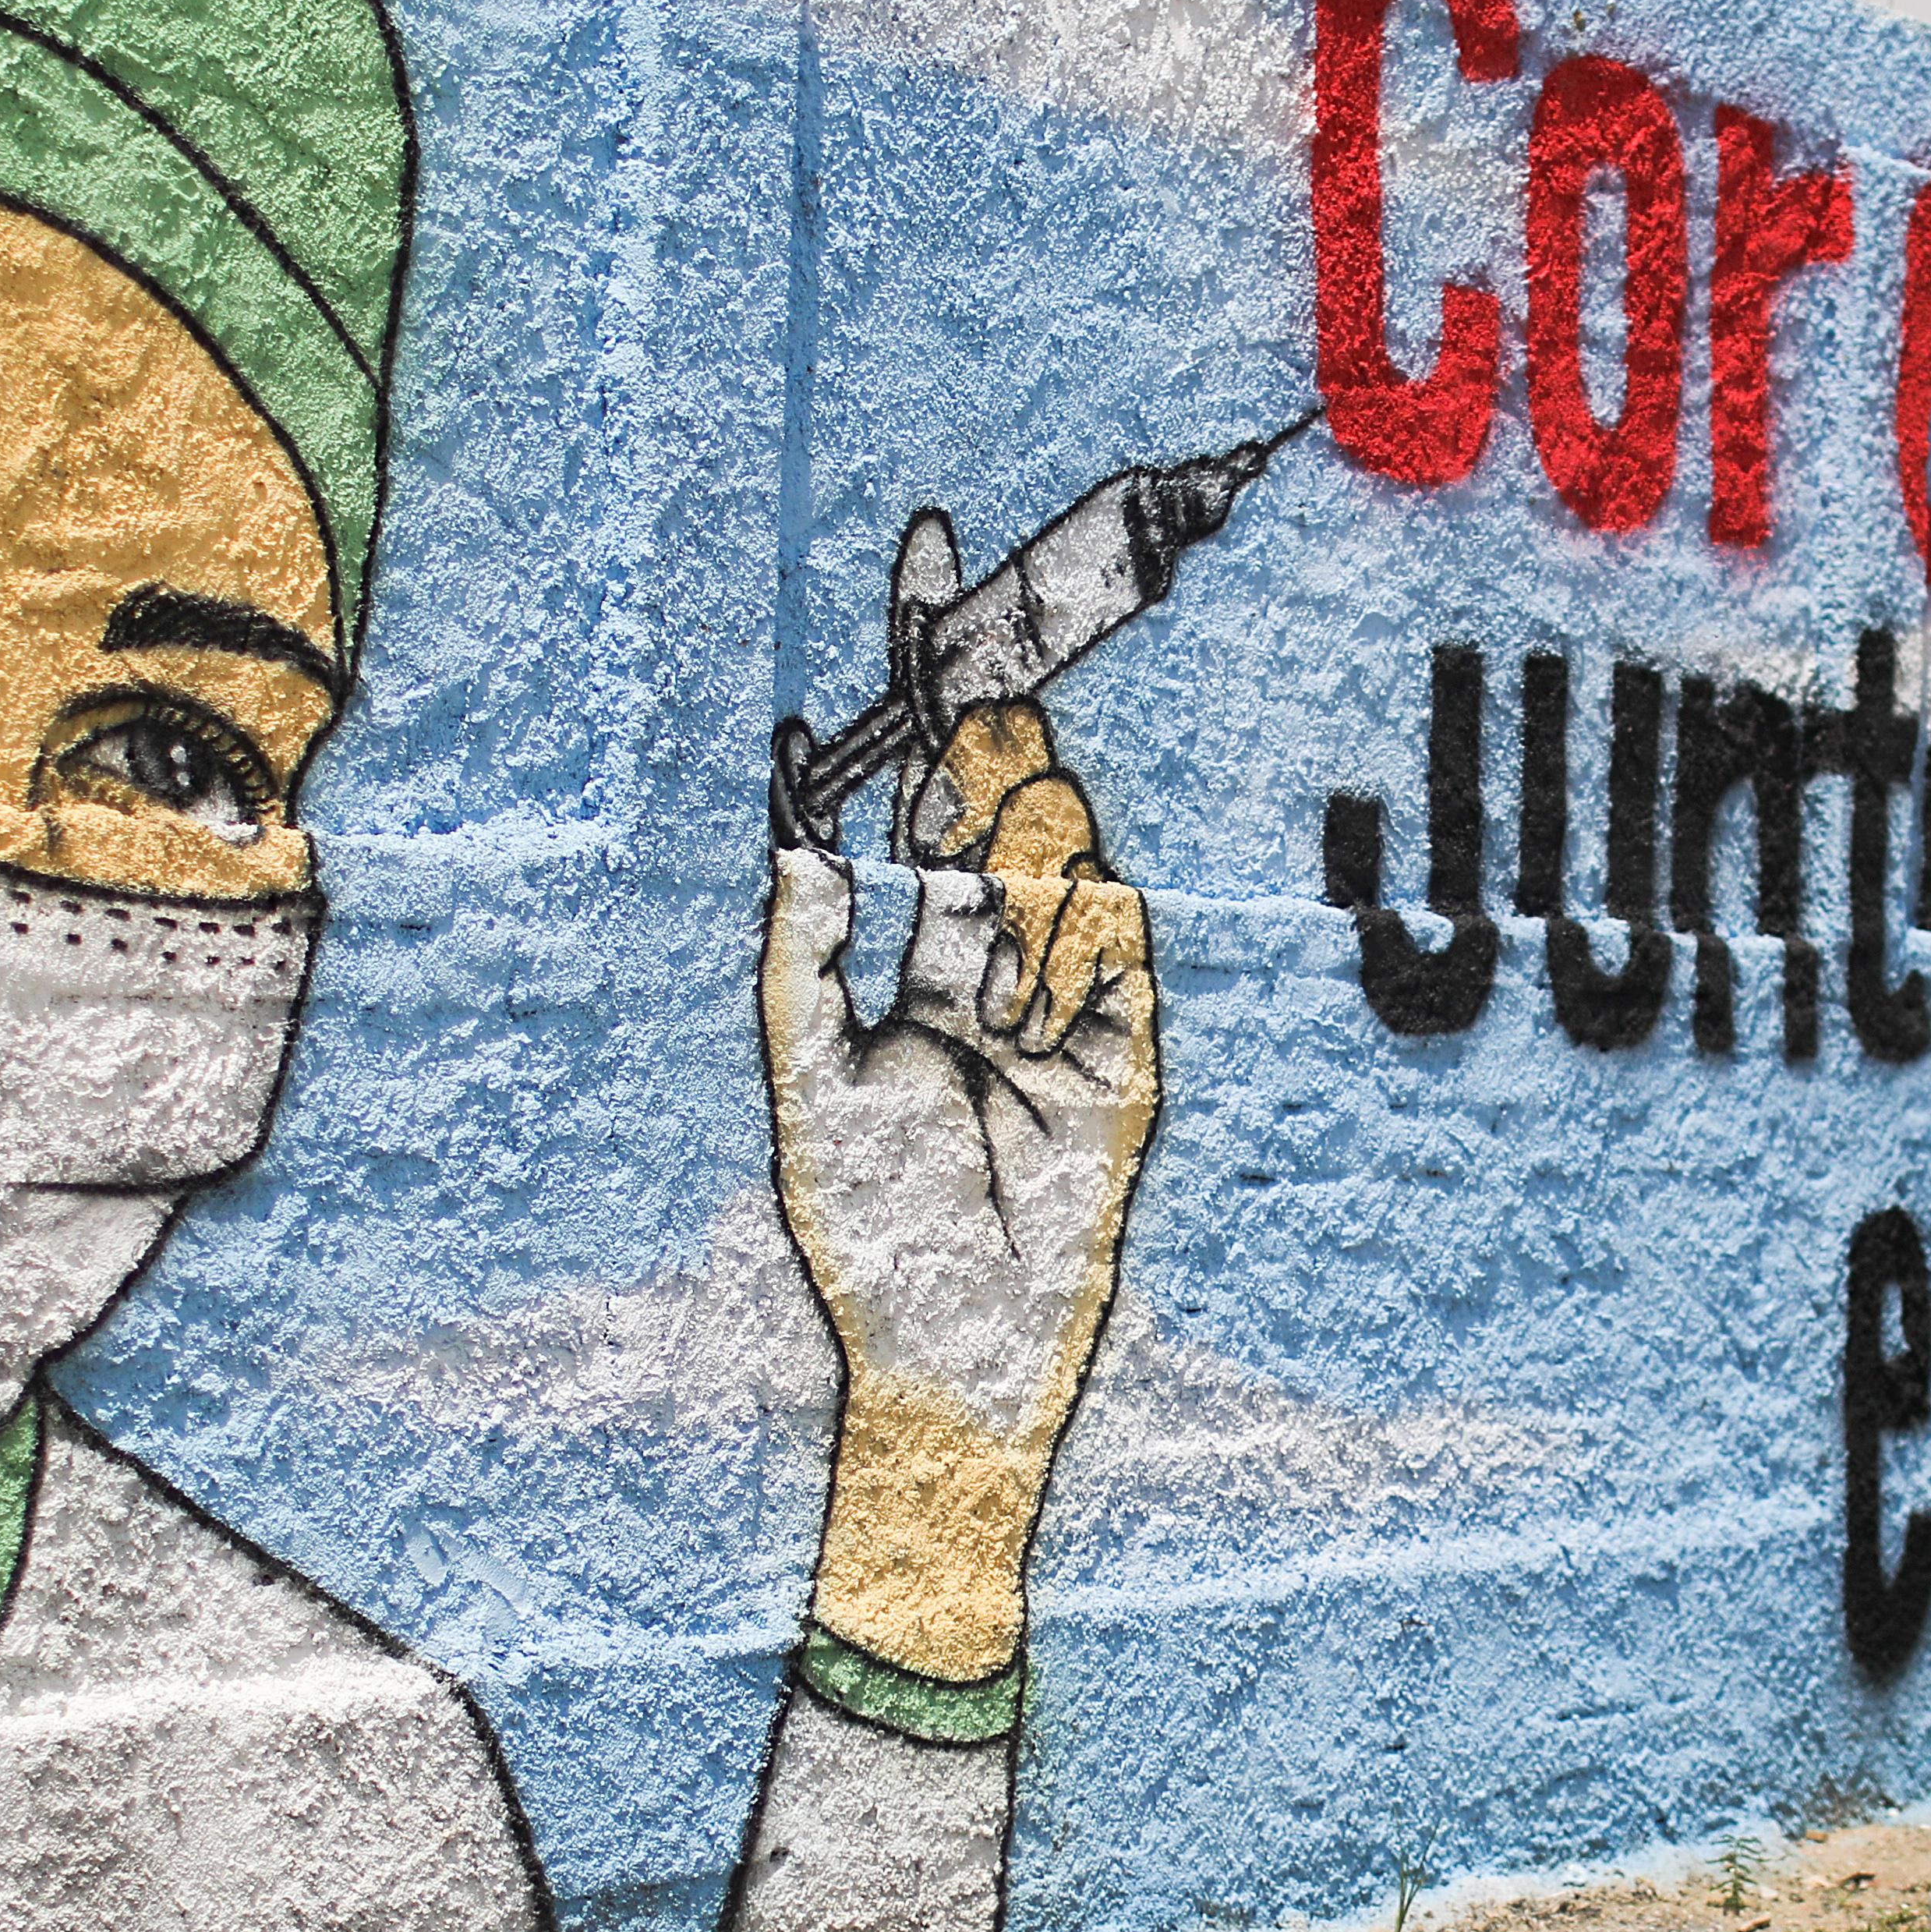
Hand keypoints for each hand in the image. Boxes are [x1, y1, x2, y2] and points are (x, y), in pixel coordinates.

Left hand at [760, 700, 1160, 1687]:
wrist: (958, 1360)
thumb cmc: (867, 1238)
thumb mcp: (807, 1086)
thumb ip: (803, 958)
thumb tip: (799, 834)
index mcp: (911, 961)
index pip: (924, 802)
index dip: (931, 696)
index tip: (924, 572)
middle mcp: (991, 965)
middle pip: (1004, 805)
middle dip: (987, 763)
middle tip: (968, 743)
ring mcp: (1069, 1001)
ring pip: (1066, 857)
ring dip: (1019, 878)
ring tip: (978, 977)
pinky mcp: (1130, 1048)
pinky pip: (1119, 942)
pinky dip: (1070, 946)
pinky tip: (1025, 1011)